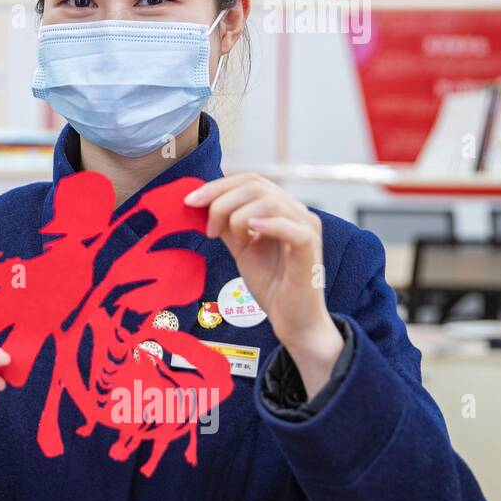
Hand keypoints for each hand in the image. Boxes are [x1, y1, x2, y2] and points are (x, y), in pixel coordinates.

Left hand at [185, 173, 342, 395]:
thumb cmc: (271, 284)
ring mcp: (307, 229)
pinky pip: (292, 227)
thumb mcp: (241, 248)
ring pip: (269, 202)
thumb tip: (201, 204)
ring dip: (236, 215)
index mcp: (282, 209)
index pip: (249, 181)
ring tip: (222, 236)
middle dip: (220, 199)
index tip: (190, 201)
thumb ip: (226, 225)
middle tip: (203, 225)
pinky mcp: (310, 249)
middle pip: (256, 185)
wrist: (292, 320)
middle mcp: (297, 213)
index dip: (217, 186)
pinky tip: (249, 231)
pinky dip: (268, 224)